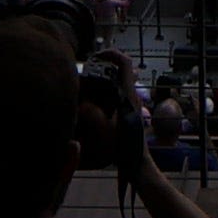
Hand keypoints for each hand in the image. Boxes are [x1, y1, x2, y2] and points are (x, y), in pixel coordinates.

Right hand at [74, 65, 154, 179]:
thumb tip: (80, 104)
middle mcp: (132, 95)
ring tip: (86, 85)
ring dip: (104, 79)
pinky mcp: (129, 112)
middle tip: (87, 70)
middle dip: (104, 66)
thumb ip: (92, 115)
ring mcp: (132, 103)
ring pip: (119, 82)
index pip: (125, 62)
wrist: (137, 163)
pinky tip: (92, 104)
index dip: (111, 54)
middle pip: (121, 69)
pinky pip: (117, 93)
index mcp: (128, 94)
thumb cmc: (123, 147)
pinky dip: (106, 91)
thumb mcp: (105, 131)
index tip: (96, 56)